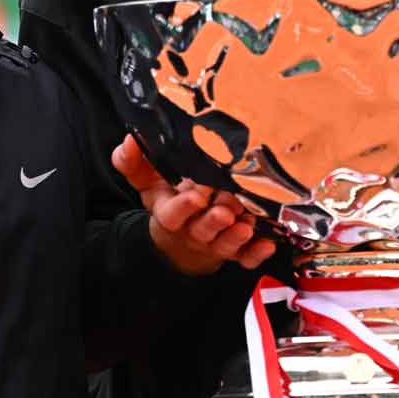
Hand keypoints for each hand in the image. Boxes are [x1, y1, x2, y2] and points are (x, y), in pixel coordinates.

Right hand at [113, 138, 276, 274]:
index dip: (184, 207)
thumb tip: (130, 140)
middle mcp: (193, 231)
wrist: (181, 234)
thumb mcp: (147, 180)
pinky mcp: (234, 251)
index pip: (172, 214)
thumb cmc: (168, 198)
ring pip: (224, 244)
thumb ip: (132, 162)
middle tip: (227, 208)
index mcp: (170, 214)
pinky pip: (245, 257)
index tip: (196, 195)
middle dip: (214, 221)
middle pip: (203, 230)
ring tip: (246, 224)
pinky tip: (268, 243)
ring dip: (235, 236)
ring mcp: (214, 242)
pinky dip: (256, 252)